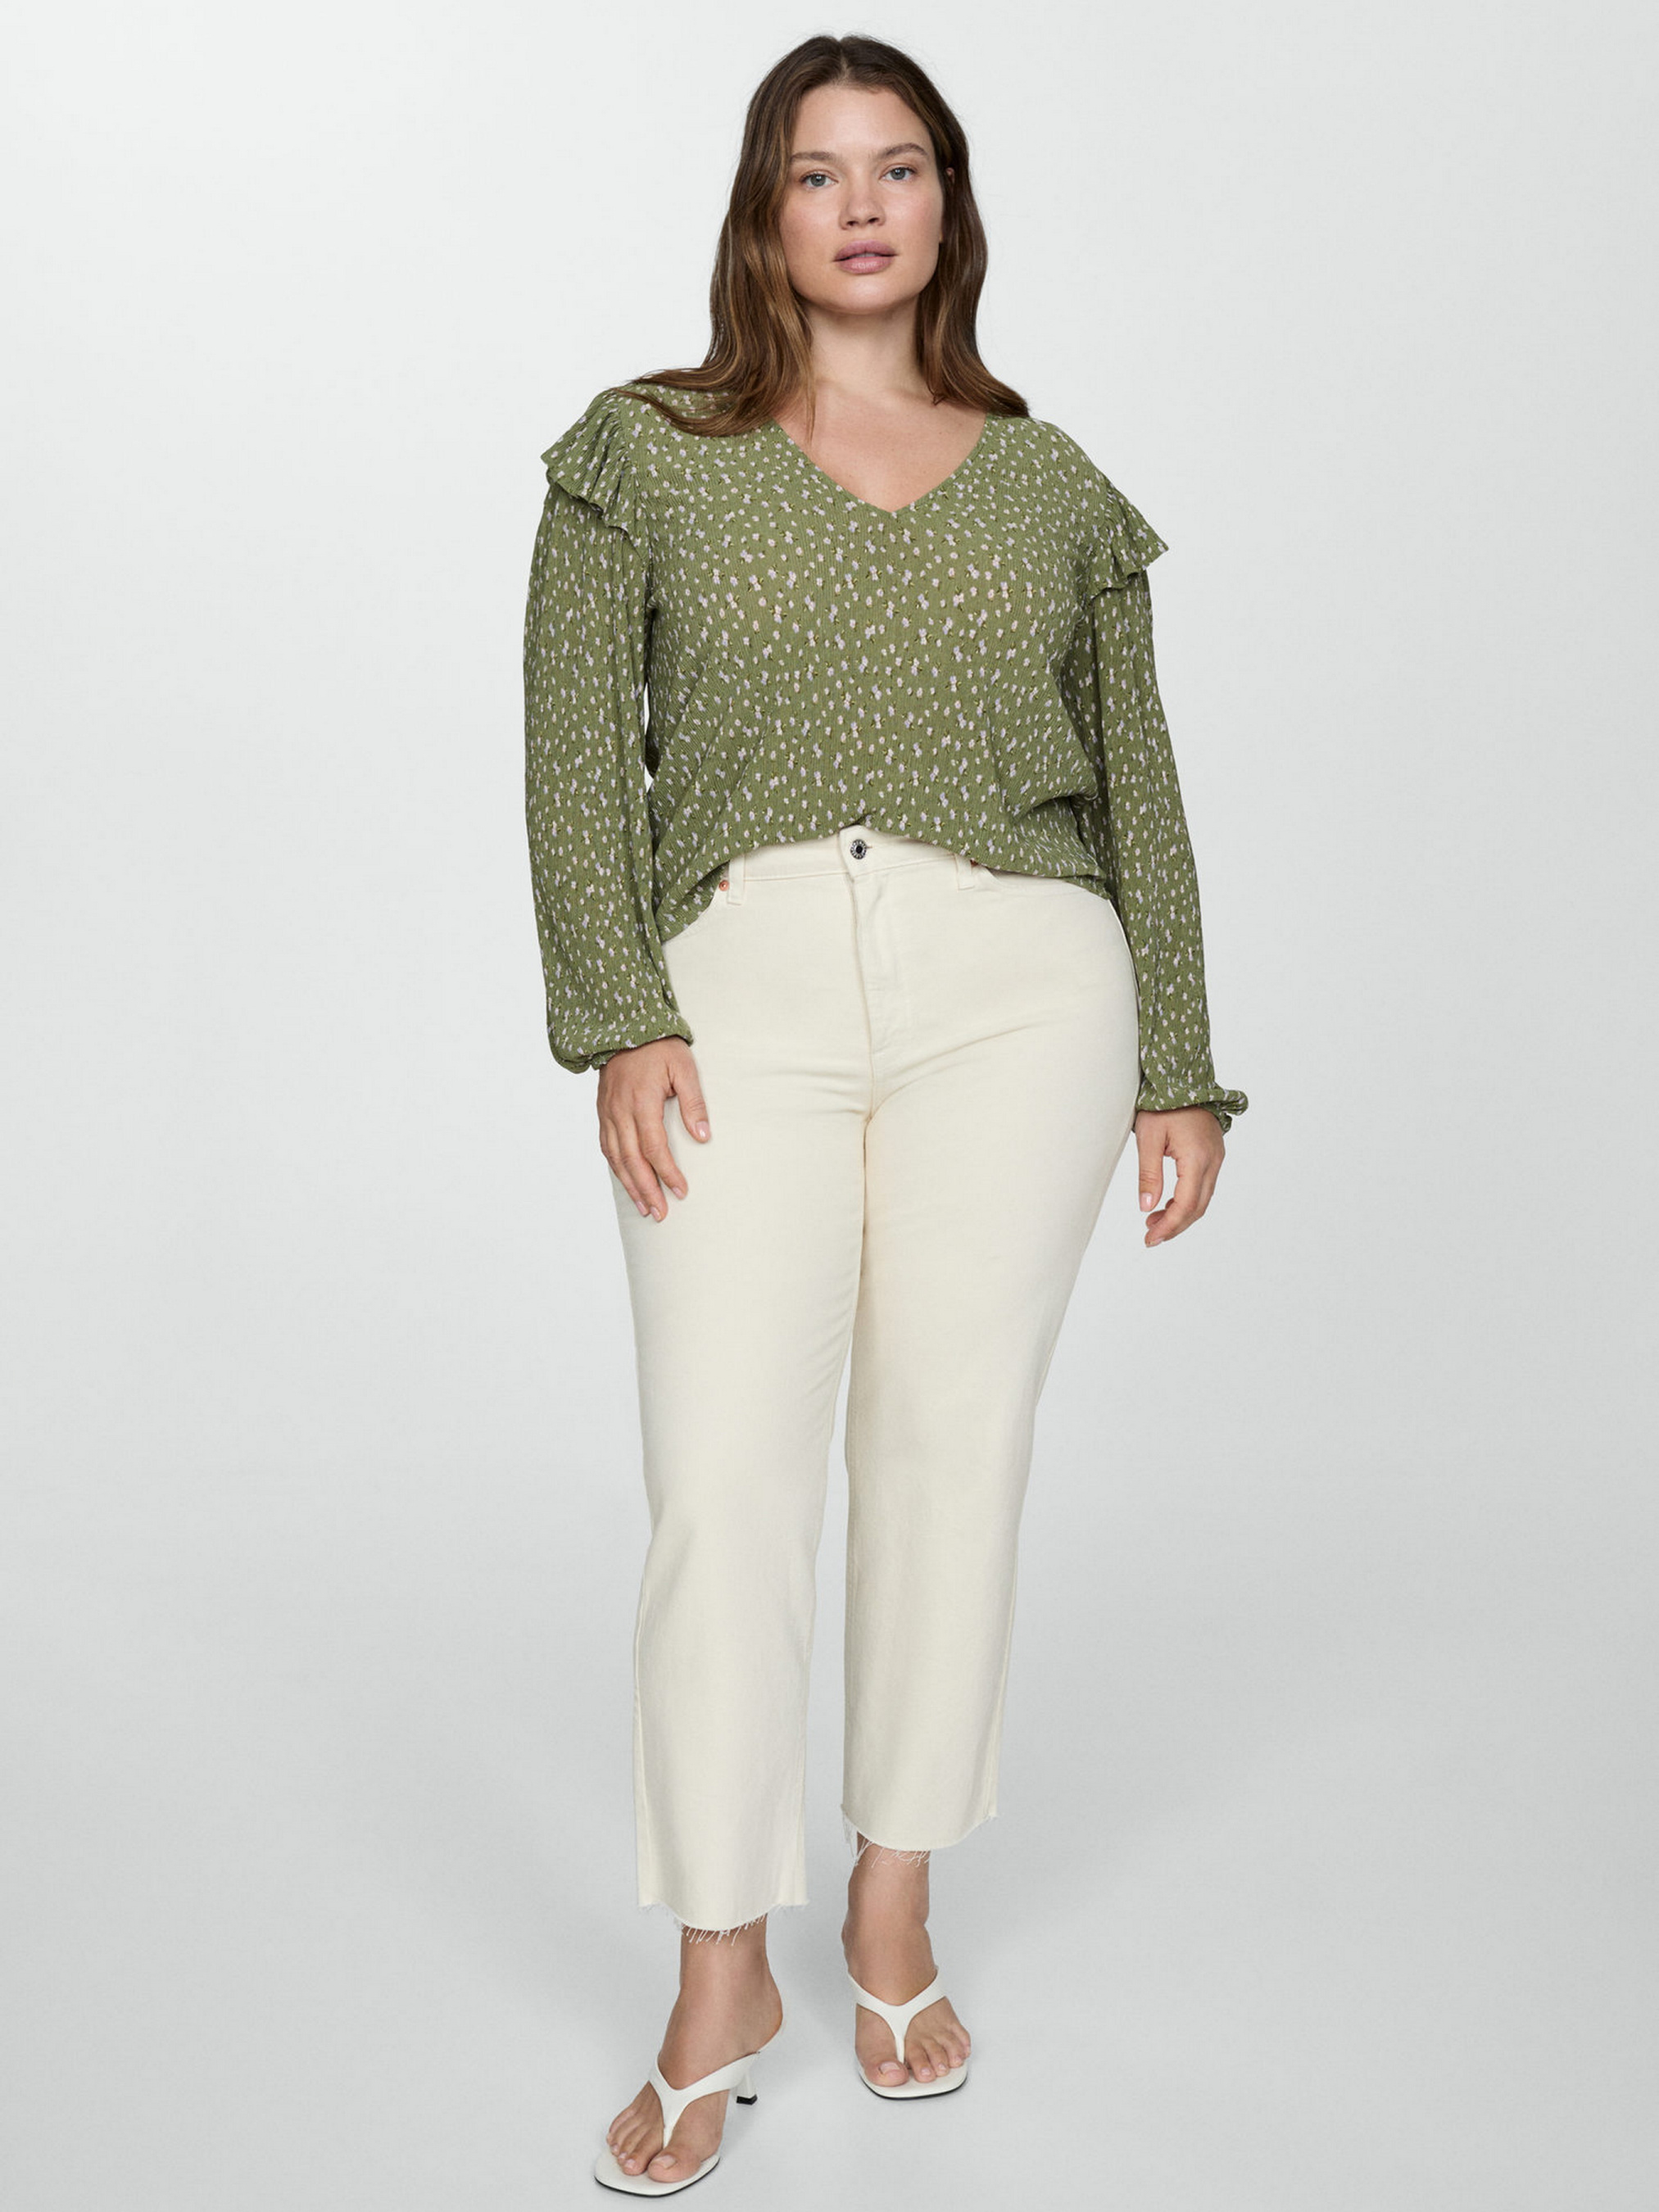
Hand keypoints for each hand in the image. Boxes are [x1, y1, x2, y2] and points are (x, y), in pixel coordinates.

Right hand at [597, 1038, 711, 1220]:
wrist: (623, 1026)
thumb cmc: (658, 1047)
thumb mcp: (684, 1068)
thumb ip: (693, 1103)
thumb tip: (703, 1136)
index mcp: (641, 1102)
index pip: (654, 1147)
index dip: (667, 1172)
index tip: (681, 1191)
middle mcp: (620, 1112)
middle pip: (632, 1160)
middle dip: (647, 1190)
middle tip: (661, 1214)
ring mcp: (608, 1113)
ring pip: (616, 1158)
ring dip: (630, 1185)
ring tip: (645, 1207)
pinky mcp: (603, 1112)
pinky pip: (606, 1147)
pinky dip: (616, 1168)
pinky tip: (626, 1182)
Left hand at [1135, 1107, 1224, 1247]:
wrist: (1182, 1079)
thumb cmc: (1163, 1104)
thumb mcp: (1148, 1138)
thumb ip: (1149, 1175)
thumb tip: (1146, 1207)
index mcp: (1197, 1157)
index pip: (1186, 1204)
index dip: (1169, 1225)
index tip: (1150, 1238)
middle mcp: (1213, 1160)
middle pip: (1198, 1207)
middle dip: (1175, 1226)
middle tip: (1151, 1237)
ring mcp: (1216, 1157)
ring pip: (1203, 1199)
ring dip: (1181, 1214)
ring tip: (1154, 1222)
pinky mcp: (1214, 1154)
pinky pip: (1204, 1186)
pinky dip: (1187, 1200)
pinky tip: (1168, 1203)